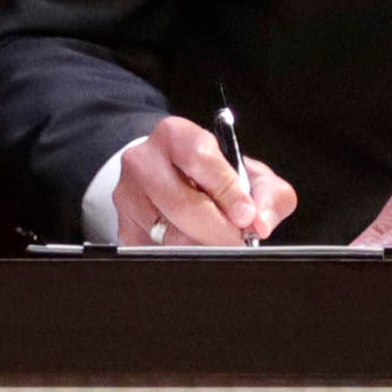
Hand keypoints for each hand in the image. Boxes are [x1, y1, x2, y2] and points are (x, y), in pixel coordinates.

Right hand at [114, 117, 297, 245]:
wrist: (171, 178)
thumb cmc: (212, 176)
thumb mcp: (248, 173)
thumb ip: (268, 193)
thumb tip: (261, 223)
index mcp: (175, 135)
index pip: (200, 158)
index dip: (227, 191)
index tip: (246, 216)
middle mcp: (143, 161)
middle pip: (182, 204)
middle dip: (219, 230)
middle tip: (238, 240)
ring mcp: (128, 195)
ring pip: (170, 234)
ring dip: (203, 246)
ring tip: (219, 242)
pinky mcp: (124, 226)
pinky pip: (158, 251)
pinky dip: (184, 256)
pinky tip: (196, 245)